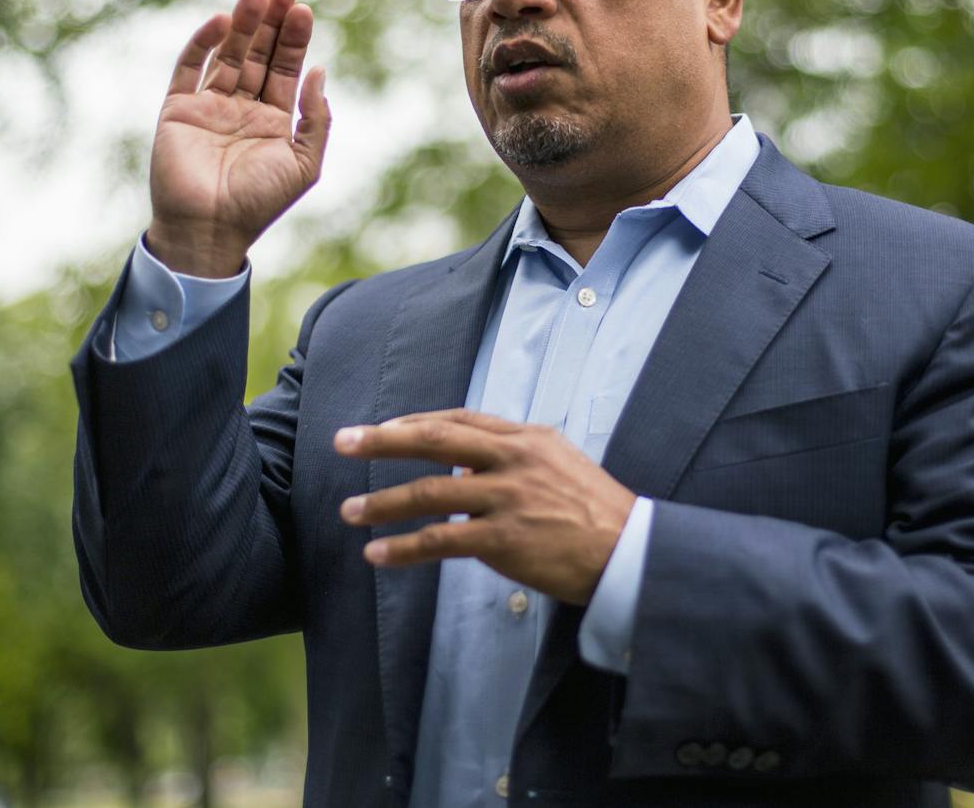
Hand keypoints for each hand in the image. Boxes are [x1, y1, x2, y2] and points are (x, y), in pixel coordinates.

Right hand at [146, 0, 329, 276]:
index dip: (295, 39)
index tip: (304, 8)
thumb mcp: (304, 163)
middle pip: (260, 54)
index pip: (287, 69)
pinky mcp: (179, 109)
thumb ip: (316, 119)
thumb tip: (320, 72)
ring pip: (229, 55)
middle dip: (272, 22)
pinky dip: (204, 43)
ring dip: (243, 24)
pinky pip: (191, 68)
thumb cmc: (260, 202)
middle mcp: (242, 109)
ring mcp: (209, 107)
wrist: (209, 229)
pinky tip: (223, 22)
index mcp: (274, 122)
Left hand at [334, 410, 637, 605]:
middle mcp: (514, 459)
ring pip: (429, 493)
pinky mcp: (504, 539)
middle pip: (435, 440)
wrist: (630, 552)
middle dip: (383, 439)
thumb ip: (516, 457)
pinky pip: (440, 541)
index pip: (460, 420)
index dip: (417, 422)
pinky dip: (404, 547)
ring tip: (350, 511)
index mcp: (527, 438)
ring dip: (383, 502)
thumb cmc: (596, 513)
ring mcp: (507, 498)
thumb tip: (469, 465)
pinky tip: (378, 554)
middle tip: (342, 441)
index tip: (384, 428)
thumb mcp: (560, 464)